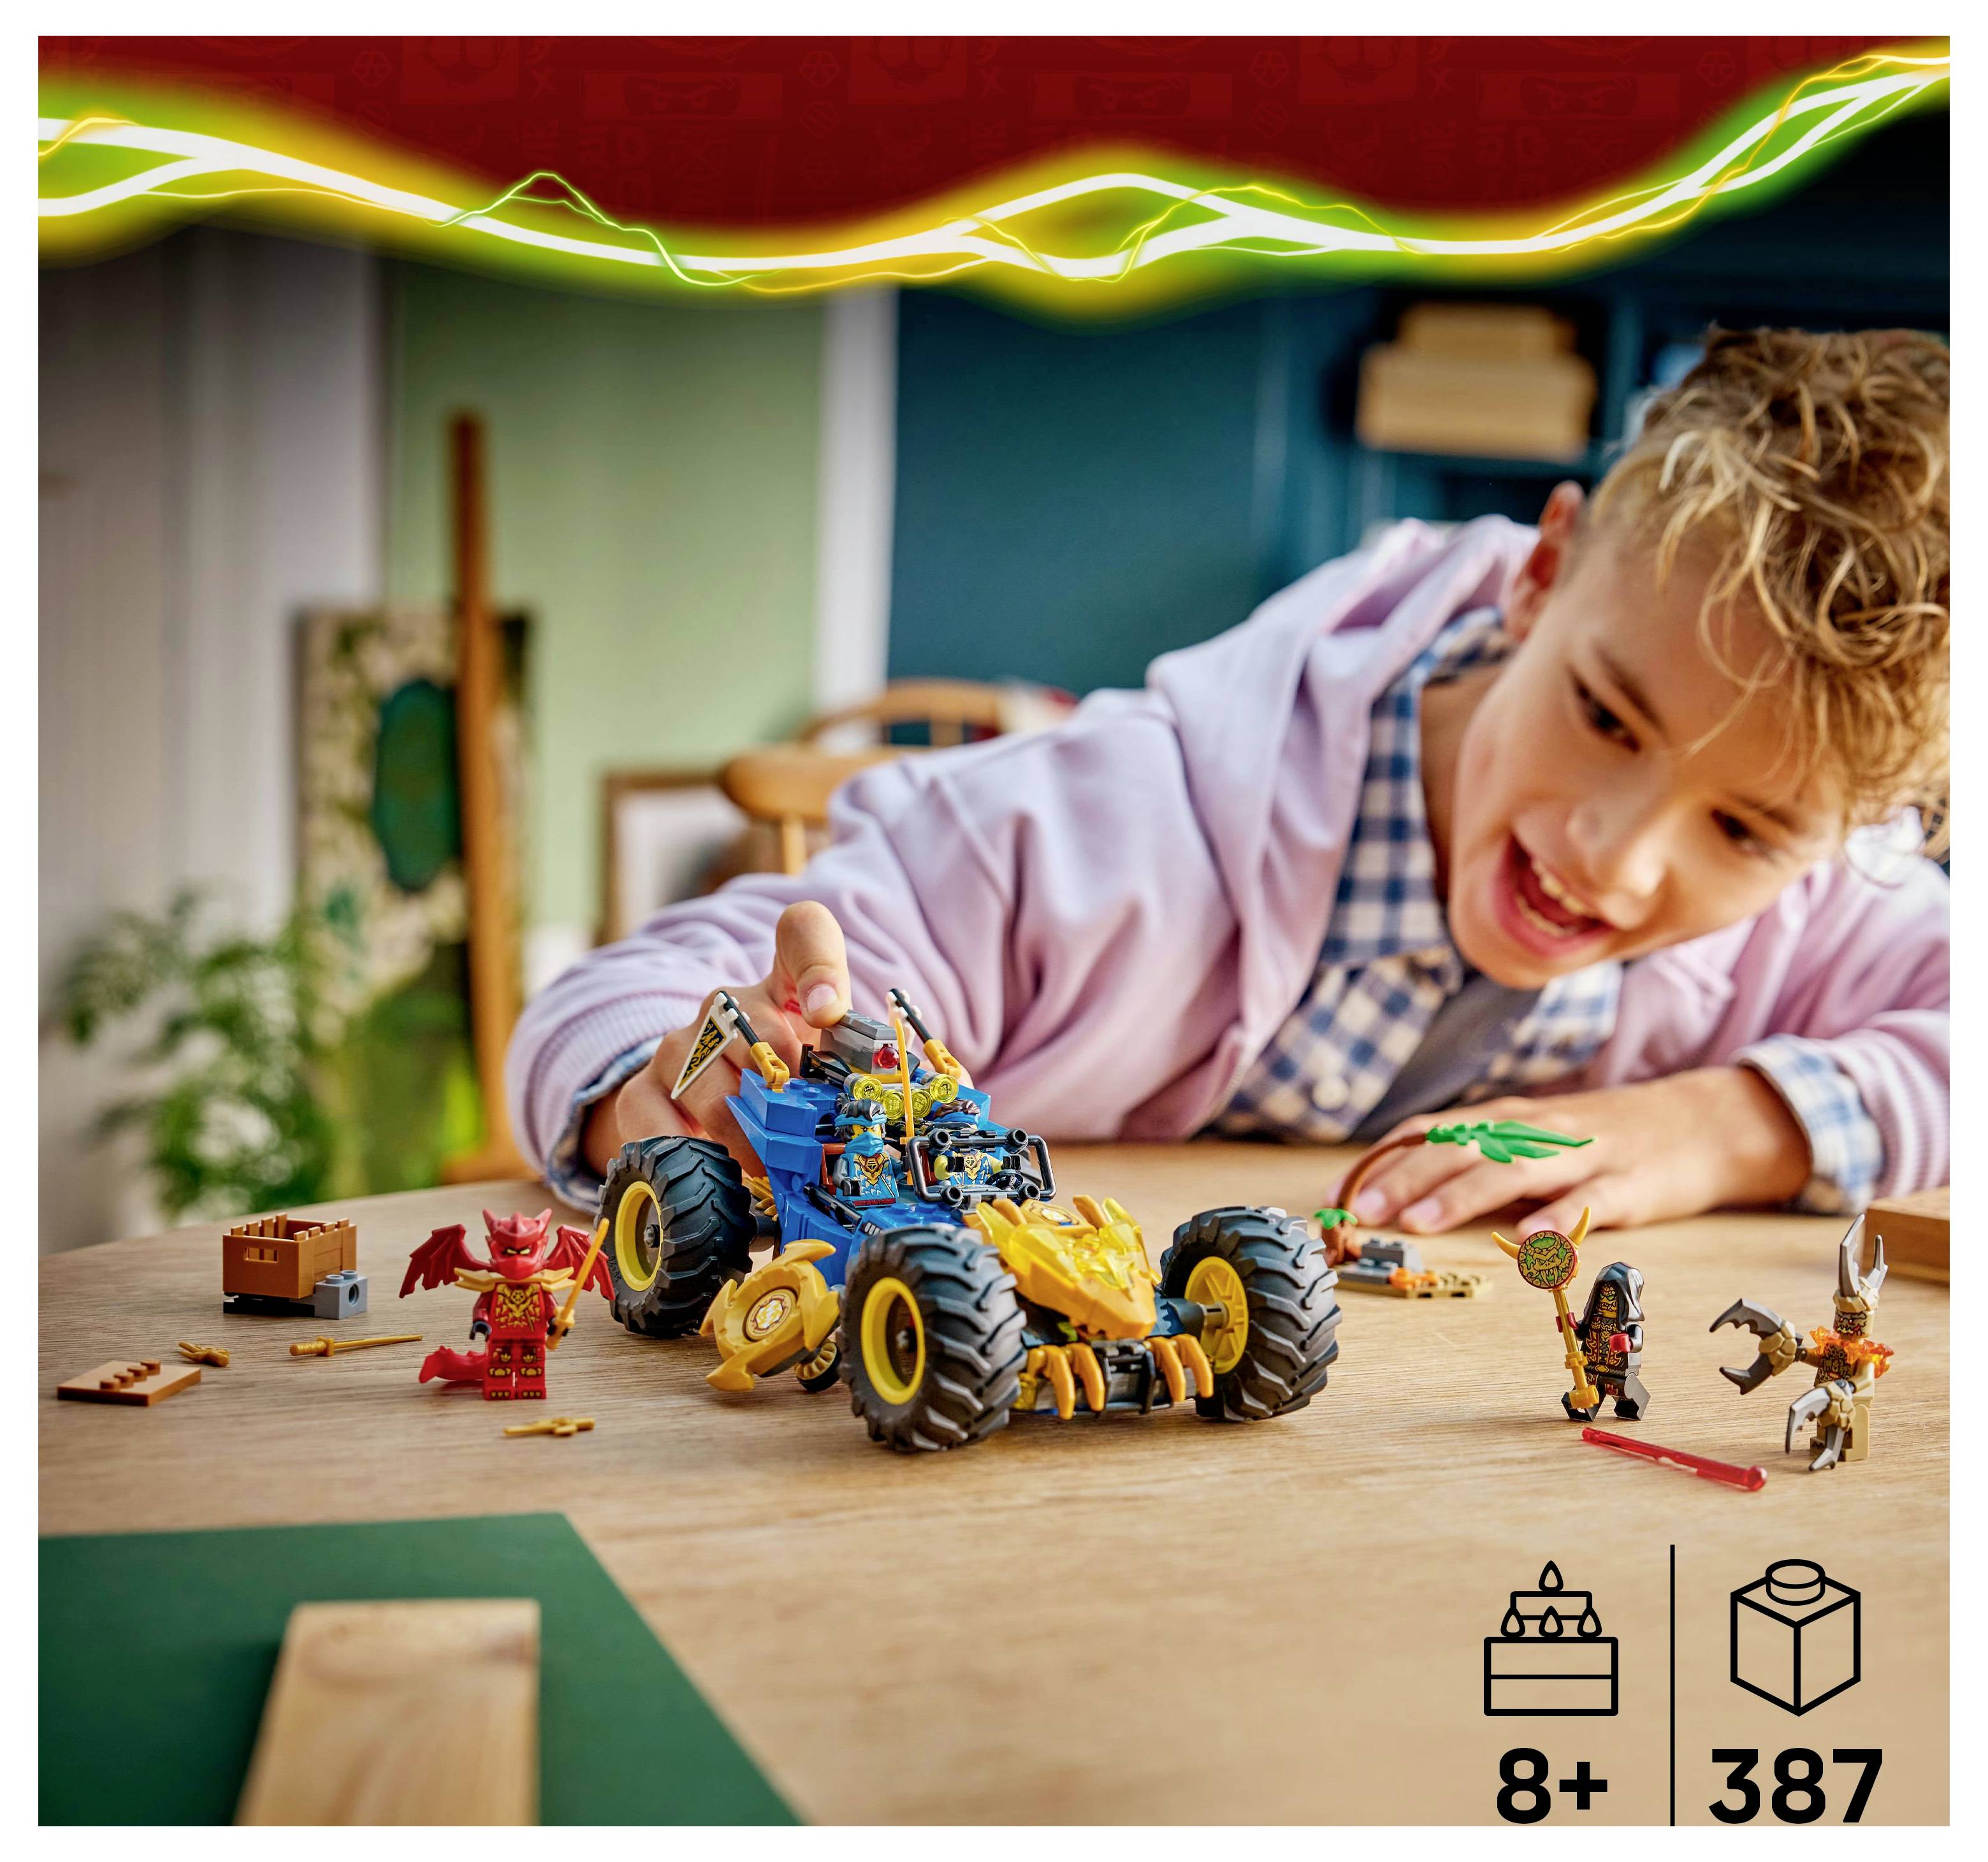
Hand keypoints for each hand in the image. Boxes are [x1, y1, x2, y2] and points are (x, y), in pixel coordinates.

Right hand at [584, 900, 851, 1174]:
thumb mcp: (830, 1065)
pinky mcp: (641, 1091)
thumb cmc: (787, 1084)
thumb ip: (854, 1063)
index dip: (820, 968)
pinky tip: (714, 1175)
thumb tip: (866, 1088)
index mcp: (782, 984)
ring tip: (774, 1169)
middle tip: (812, 1141)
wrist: (715, 1110)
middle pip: (760, 1039)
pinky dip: (690, 1157)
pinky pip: (657, 1125)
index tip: (828, 1014)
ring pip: (715, 1093)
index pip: (804, 932)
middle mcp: (725, 1005)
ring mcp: (678, 1046)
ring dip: (749, 1140)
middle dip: (791, 1098)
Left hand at [1332, 1068, 1811, 1238]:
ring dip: (1463, 1195)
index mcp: (1505, 1120)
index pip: (1432, 1134)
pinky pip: (1590, 1204)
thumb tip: (1401, 1190)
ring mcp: (1583, 1156)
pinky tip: (1530, 1241)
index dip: (1383, 1162)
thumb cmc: (1597, 1141)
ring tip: (1421, 1220)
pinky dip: (1558, 1219)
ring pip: (1515, 1171)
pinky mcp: (1630, 1187)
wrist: (1698, 1123)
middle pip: (1463, 1150)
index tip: (1338, 1195)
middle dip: (1407, 1179)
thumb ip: (1477, 1161)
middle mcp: (1535, 1130)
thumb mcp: (1529, 1142)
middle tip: (1365, 1211)